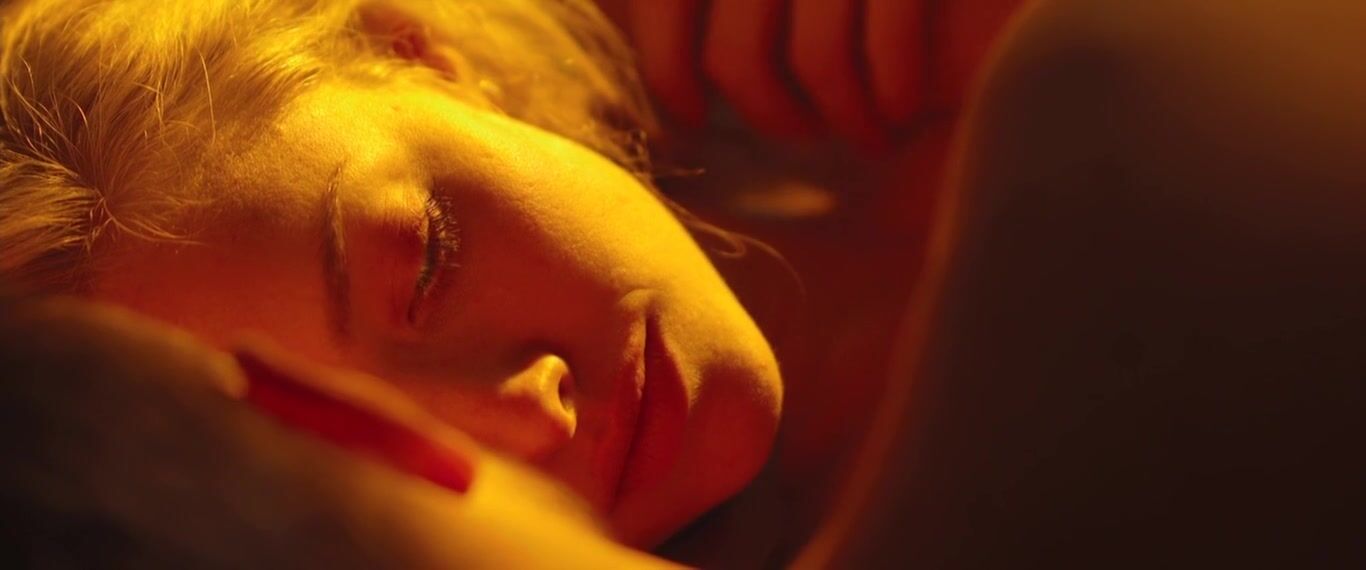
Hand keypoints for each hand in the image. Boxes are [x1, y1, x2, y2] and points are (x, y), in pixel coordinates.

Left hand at [598, 0, 1027, 149]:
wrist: (996, 7)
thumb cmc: (854, 3)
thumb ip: (710, 12)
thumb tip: (631, 33)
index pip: (665, 4)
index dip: (668, 69)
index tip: (688, 117)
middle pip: (738, 52)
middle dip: (764, 114)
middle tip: (792, 134)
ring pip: (812, 60)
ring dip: (832, 120)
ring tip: (857, 138)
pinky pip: (882, 46)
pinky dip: (886, 100)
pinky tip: (898, 119)